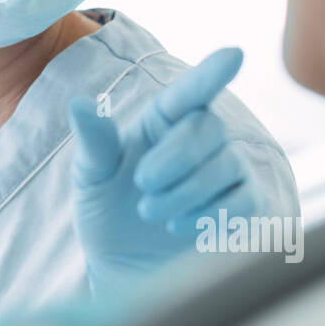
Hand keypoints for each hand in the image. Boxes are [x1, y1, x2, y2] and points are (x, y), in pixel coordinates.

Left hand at [68, 47, 257, 296]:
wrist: (123, 271)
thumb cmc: (107, 213)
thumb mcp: (91, 177)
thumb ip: (93, 141)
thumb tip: (79, 104)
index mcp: (162, 121)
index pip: (190, 93)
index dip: (211, 74)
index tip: (234, 54)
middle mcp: (200, 139)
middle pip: (208, 127)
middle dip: (175, 157)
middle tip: (142, 185)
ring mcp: (227, 172)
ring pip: (227, 163)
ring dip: (186, 191)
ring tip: (152, 213)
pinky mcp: (245, 208)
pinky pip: (246, 199)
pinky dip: (212, 214)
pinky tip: (182, 228)